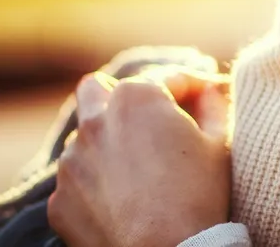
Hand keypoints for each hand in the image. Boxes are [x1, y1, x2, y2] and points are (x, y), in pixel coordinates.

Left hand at [48, 72, 231, 246]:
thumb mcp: (219, 141)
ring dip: (105, 143)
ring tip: (135, 170)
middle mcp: (95, 121)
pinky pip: (76, 181)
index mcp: (137, 97)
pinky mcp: (60, 199)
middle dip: (120, 98)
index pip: (166, 78)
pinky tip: (120, 201)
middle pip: (96, 90)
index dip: (192, 87)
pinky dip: (94, 185)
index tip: (204, 99)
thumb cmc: (199, 195)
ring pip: (82, 138)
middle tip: (146, 121)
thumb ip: (212, 103)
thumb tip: (208, 89)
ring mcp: (71, 162)